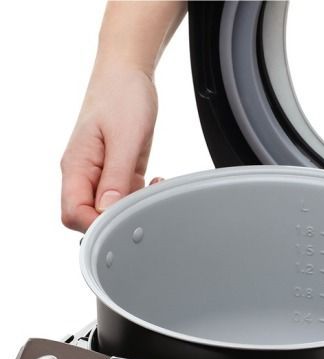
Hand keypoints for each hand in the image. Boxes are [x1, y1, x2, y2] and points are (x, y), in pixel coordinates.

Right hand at [60, 63, 157, 231]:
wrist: (129, 75)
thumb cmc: (121, 96)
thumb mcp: (125, 137)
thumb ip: (116, 177)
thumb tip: (107, 211)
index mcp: (76, 167)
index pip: (73, 213)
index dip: (96, 225)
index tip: (124, 220)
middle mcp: (86, 175)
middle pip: (90, 217)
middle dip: (118, 218)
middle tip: (144, 204)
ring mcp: (101, 175)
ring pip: (110, 210)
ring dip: (135, 207)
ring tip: (155, 188)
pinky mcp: (118, 172)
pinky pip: (126, 197)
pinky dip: (143, 196)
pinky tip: (156, 183)